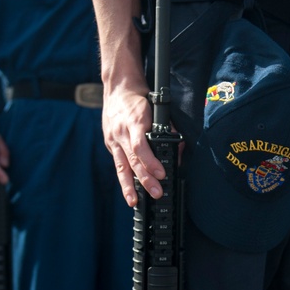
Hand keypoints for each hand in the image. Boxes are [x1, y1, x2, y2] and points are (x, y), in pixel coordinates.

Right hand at [101, 84, 164, 206]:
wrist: (117, 88)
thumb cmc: (139, 98)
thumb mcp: (156, 108)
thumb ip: (167, 128)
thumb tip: (179, 147)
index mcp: (134, 122)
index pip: (141, 146)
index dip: (150, 162)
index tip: (161, 174)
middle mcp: (121, 132)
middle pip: (132, 160)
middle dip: (144, 179)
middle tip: (156, 193)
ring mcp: (113, 139)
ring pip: (121, 166)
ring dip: (128, 186)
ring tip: (134, 201)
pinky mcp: (110, 144)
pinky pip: (118, 164)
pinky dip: (124, 178)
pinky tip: (129, 191)